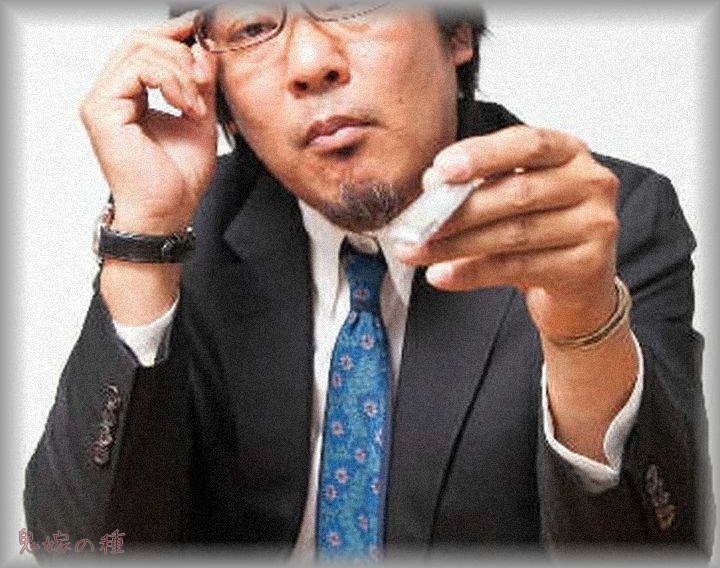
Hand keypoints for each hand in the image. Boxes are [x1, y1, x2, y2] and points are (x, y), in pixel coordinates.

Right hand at [80, 13, 217, 233]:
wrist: (168, 212)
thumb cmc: (179, 180)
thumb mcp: (200, 120)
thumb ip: (200, 84)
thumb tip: (203, 50)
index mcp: (128, 97)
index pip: (143, 47)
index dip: (172, 34)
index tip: (199, 35)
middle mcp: (111, 96)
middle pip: (140, 40)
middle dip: (181, 54)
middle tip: (204, 81)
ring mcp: (102, 102)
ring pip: (140, 49)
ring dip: (180, 71)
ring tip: (196, 105)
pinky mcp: (102, 109)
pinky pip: (137, 68)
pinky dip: (171, 80)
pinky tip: (186, 105)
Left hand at [396, 126, 620, 341]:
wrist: (580, 287)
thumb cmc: (542, 232)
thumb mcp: (511, 199)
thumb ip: (477, 184)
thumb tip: (433, 182)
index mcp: (570, 152)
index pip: (527, 144)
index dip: (482, 155)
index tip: (442, 169)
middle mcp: (590, 183)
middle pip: (516, 192)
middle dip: (458, 210)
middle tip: (417, 224)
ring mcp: (594, 225)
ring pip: (513, 233)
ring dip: (456, 245)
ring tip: (418, 252)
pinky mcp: (585, 267)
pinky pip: (517, 268)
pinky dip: (473, 273)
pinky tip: (443, 275)